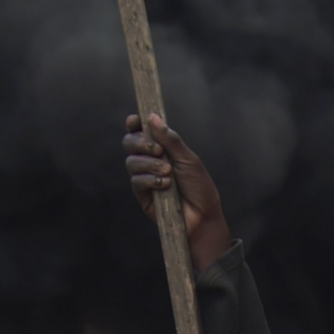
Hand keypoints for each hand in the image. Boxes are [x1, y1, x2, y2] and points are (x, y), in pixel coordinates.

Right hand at [123, 112, 230, 272]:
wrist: (203, 216)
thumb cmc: (199, 187)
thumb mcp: (188, 159)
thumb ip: (171, 139)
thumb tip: (153, 117)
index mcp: (162, 148)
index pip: (141, 131)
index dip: (134, 123)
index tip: (135, 120)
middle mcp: (150, 160)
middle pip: (129, 143)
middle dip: (140, 143)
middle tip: (157, 150)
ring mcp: (144, 177)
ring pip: (131, 162)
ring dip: (149, 164)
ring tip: (167, 172)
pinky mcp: (142, 195)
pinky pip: (136, 181)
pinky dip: (149, 180)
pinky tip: (165, 185)